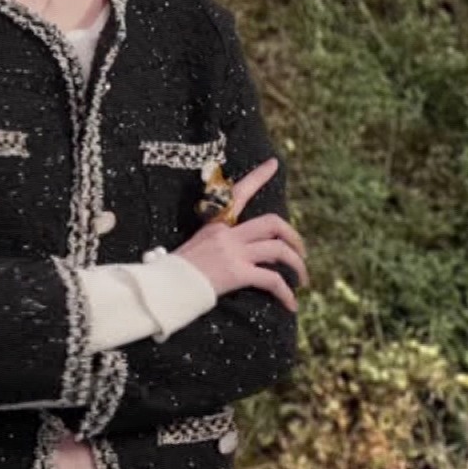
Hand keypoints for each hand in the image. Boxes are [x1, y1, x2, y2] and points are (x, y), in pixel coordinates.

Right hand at [174, 157, 309, 311]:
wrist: (165, 287)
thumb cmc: (177, 271)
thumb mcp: (197, 245)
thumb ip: (218, 241)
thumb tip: (240, 250)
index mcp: (217, 224)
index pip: (238, 193)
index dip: (258, 177)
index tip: (274, 164)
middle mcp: (227, 234)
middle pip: (272, 222)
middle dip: (294, 236)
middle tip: (301, 251)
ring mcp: (233, 252)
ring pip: (279, 250)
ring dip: (297, 265)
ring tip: (302, 279)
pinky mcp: (237, 273)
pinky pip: (272, 280)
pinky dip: (286, 293)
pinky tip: (291, 304)